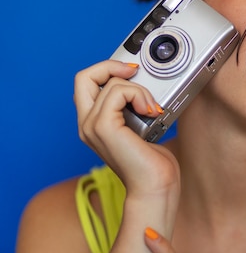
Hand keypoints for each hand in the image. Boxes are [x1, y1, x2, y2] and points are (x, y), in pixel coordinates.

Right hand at [74, 61, 179, 199]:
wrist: (154, 187)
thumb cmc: (152, 164)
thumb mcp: (141, 126)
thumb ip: (133, 107)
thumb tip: (143, 86)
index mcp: (93, 124)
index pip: (87, 83)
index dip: (107, 70)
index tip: (132, 73)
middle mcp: (87, 125)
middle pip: (83, 76)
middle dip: (111, 65)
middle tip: (134, 73)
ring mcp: (91, 126)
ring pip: (111, 83)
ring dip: (139, 89)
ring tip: (151, 108)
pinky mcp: (103, 127)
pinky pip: (118, 91)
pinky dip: (139, 95)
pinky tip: (150, 111)